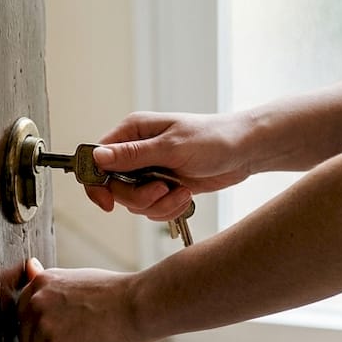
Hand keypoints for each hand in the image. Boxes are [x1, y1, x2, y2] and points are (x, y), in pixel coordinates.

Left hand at [16, 258, 155, 341]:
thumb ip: (51, 284)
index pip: (25, 312)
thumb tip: (28, 266)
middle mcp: (37, 302)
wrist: (141, 305)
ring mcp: (44, 327)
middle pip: (28, 336)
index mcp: (42, 282)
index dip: (45, 325)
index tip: (66, 327)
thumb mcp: (78, 279)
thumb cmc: (118, 293)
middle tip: (80, 338)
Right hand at [85, 111, 251, 220]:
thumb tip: (97, 158)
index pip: (96, 159)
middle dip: (138, 197)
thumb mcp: (172, 147)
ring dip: (158, 204)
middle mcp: (136, 151)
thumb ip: (133, 155)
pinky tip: (185, 197)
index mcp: (132, 132)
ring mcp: (149, 170)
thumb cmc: (214, 139)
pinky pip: (151, 209)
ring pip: (134, 202)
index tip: (108, 202)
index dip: (96, 183)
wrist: (245, 151)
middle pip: (114, 187)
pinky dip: (167, 209)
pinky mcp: (163, 186)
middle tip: (161, 190)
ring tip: (181, 192)